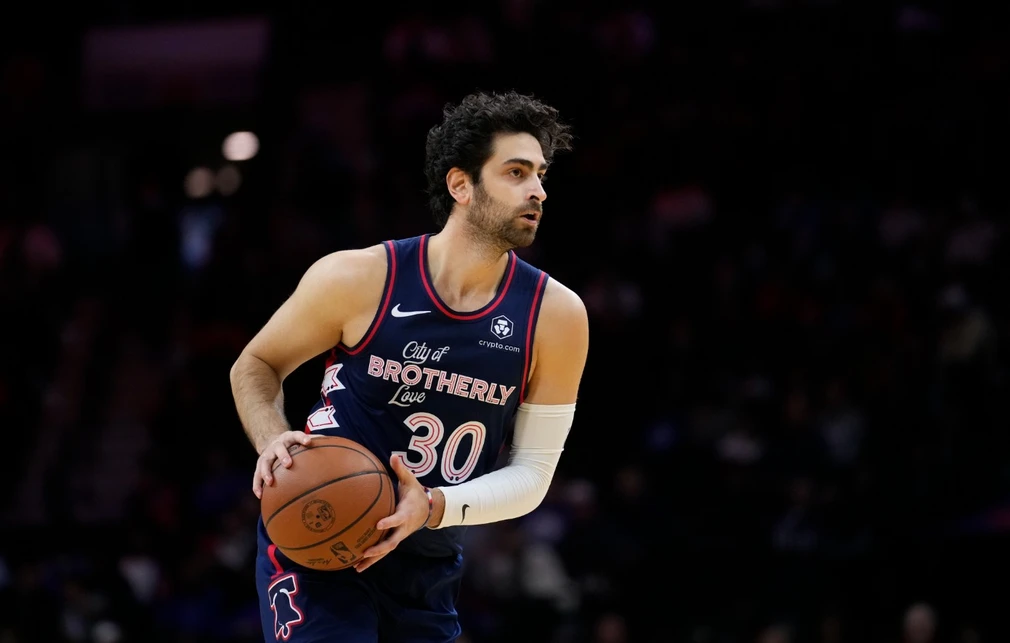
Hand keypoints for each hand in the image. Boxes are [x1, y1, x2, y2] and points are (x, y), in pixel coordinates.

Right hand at [252, 431, 313, 498]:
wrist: (271, 441)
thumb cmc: (293, 444)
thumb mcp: (301, 439)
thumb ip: (316, 441)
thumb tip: (334, 443)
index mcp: (289, 438)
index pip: (296, 435)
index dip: (302, 437)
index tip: (308, 441)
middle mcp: (276, 445)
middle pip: (279, 448)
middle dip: (283, 455)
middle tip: (288, 464)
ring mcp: (266, 455)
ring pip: (264, 462)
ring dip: (266, 472)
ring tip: (270, 482)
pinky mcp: (259, 465)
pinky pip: (256, 476)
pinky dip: (257, 485)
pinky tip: (260, 496)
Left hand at [354, 455, 430, 572]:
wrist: (428, 509)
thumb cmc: (416, 494)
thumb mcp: (410, 481)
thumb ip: (401, 470)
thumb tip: (394, 456)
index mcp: (406, 513)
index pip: (398, 519)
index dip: (389, 522)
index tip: (378, 524)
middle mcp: (402, 528)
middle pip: (392, 542)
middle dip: (379, 548)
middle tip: (365, 553)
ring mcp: (399, 535)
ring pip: (386, 550)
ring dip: (373, 560)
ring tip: (357, 567)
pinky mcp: (395, 539)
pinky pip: (383, 551)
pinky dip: (372, 560)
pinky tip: (357, 565)